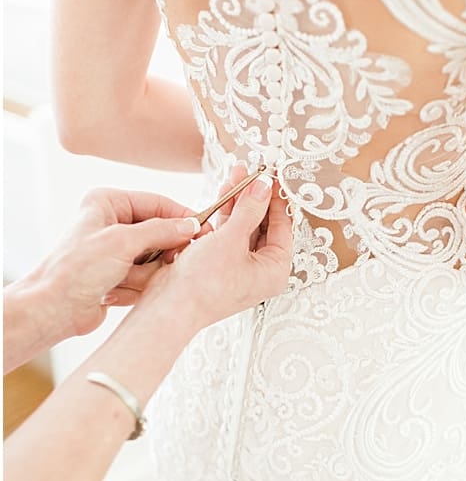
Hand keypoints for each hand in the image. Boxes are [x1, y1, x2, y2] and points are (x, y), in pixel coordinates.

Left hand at [27, 189, 203, 340]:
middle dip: (159, 253)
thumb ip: (162, 230)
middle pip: (161, 232)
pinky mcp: (121, 272)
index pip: (158, 203)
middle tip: (164, 263)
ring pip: (157, 258)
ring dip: (144, 274)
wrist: (54, 310)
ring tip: (121, 280)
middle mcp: (113, 222)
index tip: (204, 232)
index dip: (183, 218)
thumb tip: (192, 226)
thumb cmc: (75, 270)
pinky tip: (116, 291)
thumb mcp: (122, 242)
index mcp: (108, 203)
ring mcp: (117, 249)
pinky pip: (149, 276)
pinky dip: (138, 286)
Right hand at [141, 170, 292, 329]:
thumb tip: (265, 186)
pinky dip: (225, 217)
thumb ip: (250, 210)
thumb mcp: (231, 240)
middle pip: (264, 226)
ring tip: (235, 175)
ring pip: (244, 228)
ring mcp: (240, 269)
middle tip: (253, 171)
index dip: (275, 199)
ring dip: (239, 203)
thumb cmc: (203, 284)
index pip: (282, 227)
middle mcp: (262, 271)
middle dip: (255, 197)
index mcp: (276, 270)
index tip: (271, 176)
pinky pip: (228, 236)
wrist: (168, 308)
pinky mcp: (220, 266)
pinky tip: (223, 196)